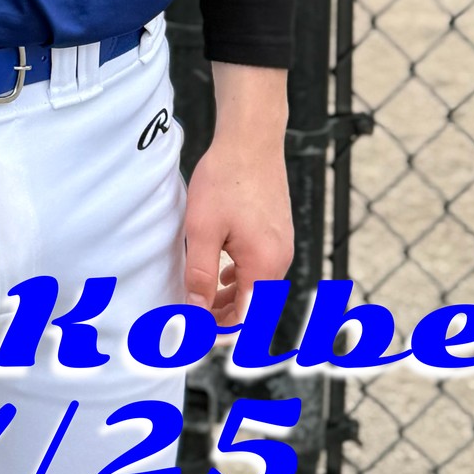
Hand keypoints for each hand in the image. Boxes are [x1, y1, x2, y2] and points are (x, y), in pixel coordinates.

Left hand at [182, 122, 293, 328]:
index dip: (217, 333)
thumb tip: (195, 312)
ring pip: (256, 286)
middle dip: (222, 317)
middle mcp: (280, 260)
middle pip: (253, 306)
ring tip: (201, 299)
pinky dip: (240, 278)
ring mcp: (282, 245)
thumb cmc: (227, 178)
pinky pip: (260, 267)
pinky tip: (222, 272)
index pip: (245, 320)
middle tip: (191, 319)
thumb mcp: (203, 229)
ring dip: (230, 298)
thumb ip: (201, 275)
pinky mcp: (278, 231)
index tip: (192, 335)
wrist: (252, 138)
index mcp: (264, 266)